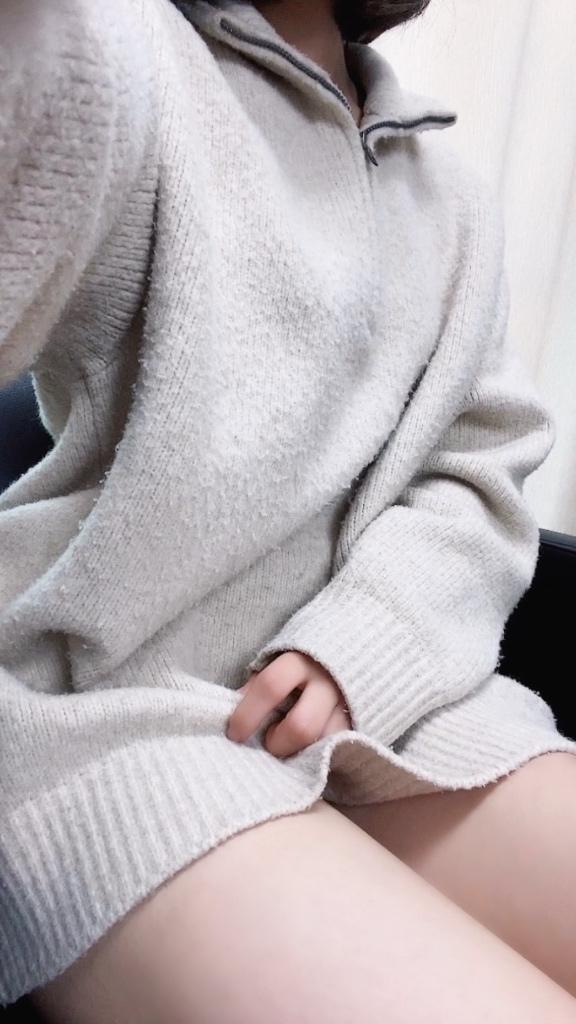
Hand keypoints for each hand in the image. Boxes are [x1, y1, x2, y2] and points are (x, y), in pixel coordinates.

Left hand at [226, 651, 352, 758]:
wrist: (352, 648)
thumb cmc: (300, 662)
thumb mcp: (275, 663)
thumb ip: (257, 686)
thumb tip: (233, 714)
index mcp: (299, 660)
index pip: (270, 686)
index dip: (248, 714)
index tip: (234, 734)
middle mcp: (327, 682)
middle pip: (301, 726)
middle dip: (278, 743)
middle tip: (270, 741)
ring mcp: (348, 704)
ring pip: (325, 744)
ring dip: (303, 752)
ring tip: (293, 745)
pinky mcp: (361, 723)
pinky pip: (339, 748)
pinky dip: (321, 753)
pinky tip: (310, 748)